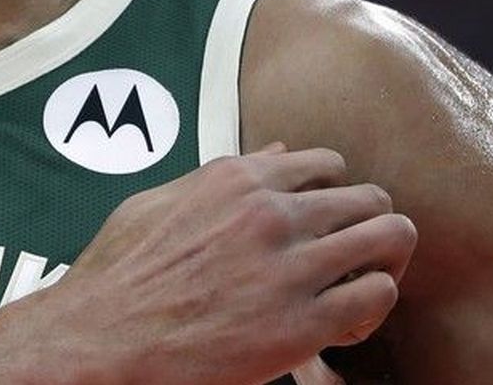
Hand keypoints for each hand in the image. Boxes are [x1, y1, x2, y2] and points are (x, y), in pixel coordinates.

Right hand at [34, 144, 414, 384]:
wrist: (102, 338)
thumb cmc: (120, 276)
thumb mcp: (159, 203)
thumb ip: (222, 178)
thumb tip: (278, 154)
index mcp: (237, 180)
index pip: (327, 166)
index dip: (333, 196)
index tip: (321, 225)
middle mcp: (272, 213)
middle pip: (371, 198)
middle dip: (369, 226)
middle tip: (352, 259)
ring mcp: (291, 266)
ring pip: (390, 237)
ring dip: (384, 263)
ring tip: (358, 287)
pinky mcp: (303, 323)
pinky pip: (377, 296)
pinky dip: (372, 308)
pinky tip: (344, 325)